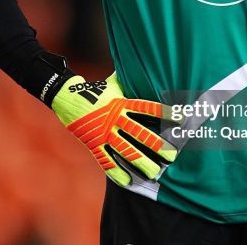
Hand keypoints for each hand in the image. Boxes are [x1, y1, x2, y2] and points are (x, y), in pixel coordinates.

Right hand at [52, 72, 178, 186]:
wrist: (67, 98)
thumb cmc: (96, 89)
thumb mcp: (114, 83)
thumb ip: (130, 80)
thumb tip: (146, 65)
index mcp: (122, 103)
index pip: (146, 108)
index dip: (163, 112)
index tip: (180, 118)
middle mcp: (115, 119)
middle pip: (139, 133)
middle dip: (156, 145)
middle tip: (172, 156)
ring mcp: (104, 133)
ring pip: (125, 150)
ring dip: (141, 162)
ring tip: (155, 173)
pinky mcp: (94, 144)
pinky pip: (106, 160)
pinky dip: (117, 172)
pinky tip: (129, 181)